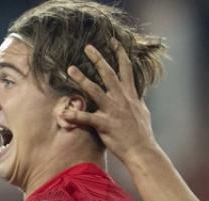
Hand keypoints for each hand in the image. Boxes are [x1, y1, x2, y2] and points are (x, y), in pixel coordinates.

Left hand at [61, 41, 158, 165]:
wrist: (142, 151)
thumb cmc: (142, 133)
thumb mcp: (143, 112)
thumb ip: (137, 100)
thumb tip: (137, 93)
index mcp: (130, 95)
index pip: (126, 69)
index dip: (120, 53)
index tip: (113, 41)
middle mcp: (121, 99)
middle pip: (108, 74)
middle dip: (98, 58)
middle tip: (87, 47)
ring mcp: (113, 111)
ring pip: (95, 90)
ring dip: (82, 79)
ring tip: (70, 69)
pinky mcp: (105, 125)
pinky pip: (88, 118)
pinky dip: (76, 116)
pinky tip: (64, 113)